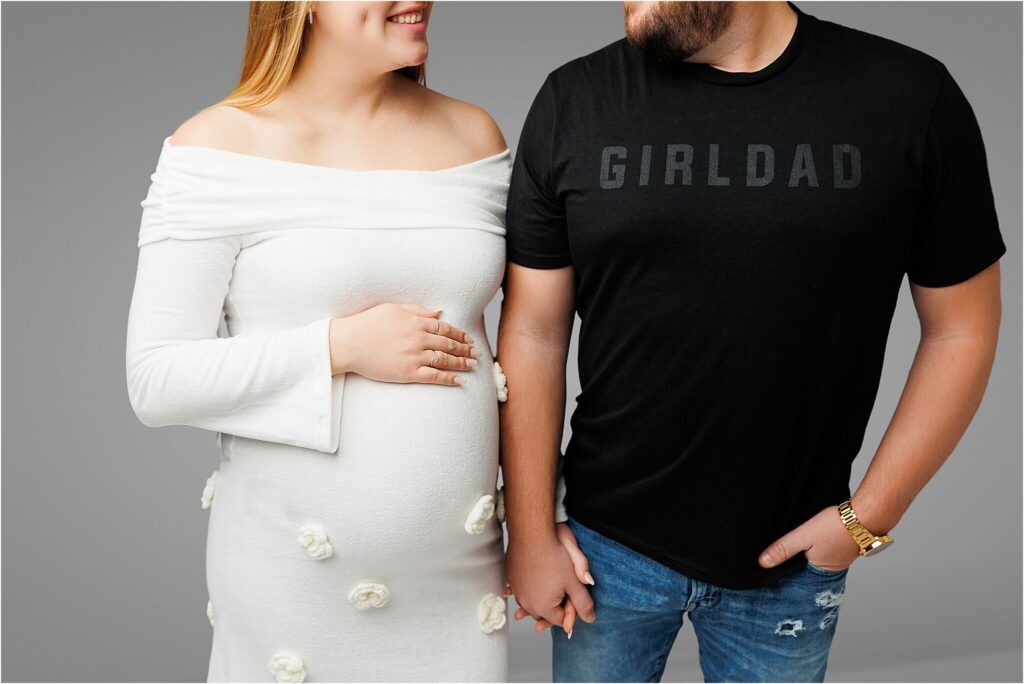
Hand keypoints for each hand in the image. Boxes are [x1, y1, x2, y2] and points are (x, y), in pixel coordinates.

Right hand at [328, 303, 478, 383]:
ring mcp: (414, 356)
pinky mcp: (408, 373)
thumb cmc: (367, 323)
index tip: (468, 339)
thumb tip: (439, 312)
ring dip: (461, 363)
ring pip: (445, 360)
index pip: (445, 328)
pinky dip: (448, 379)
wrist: (348, 343)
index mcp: (416, 322)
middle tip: (476, 353)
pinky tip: (459, 381)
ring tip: (472, 365)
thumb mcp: (393, 309)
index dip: (460, 334)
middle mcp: (419, 338)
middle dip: (465, 349)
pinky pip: (434, 377)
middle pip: (449, 344)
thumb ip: (418, 310)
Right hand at [510, 523, 594, 634]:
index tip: (574, 602)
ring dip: (539, 600)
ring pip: (531, 602)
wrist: (531, 532)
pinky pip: (521, 590)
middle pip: (544, 613)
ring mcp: (517, 590)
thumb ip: (583, 602)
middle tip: (563, 600)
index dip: (570, 613)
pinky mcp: (511, 578)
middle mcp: (526, 602)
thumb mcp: (574, 581)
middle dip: (554, 609)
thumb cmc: (553, 554)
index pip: (560, 620)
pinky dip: (528, 590)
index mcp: (543, 607)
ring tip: (545, 598)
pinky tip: (530, 589)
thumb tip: (590, 617)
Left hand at [758, 505, 861, 571]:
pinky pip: (829, 546)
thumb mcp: (804, 536)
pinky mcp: (848, 545)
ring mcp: (843, 557)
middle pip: (808, 563)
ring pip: (819, 554)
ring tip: (801, 538)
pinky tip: (816, 532)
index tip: (773, 558)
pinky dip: (821, 541)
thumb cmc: (836, 525)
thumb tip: (762, 563)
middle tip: (785, 544)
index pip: (797, 572)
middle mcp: (833, 567)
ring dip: (810, 547)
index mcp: (821, 570)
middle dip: (797, 556)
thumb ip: (783, 549)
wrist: (868, 513)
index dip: (786, 565)